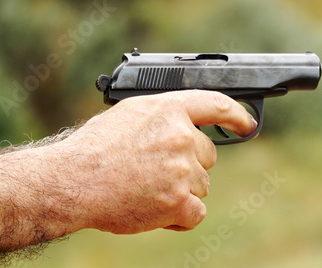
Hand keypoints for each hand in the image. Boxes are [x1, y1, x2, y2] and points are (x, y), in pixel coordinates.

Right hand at [59, 90, 256, 233]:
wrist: (74, 180)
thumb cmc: (95, 148)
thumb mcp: (131, 115)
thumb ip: (163, 116)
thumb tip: (184, 125)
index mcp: (169, 110)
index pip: (216, 105)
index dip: (236, 114)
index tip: (247, 123)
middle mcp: (181, 136)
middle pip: (208, 155)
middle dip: (191, 164)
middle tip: (159, 170)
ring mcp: (182, 169)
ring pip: (202, 184)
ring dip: (182, 190)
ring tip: (148, 189)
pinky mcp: (178, 200)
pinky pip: (197, 212)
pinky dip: (182, 215)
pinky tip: (159, 210)